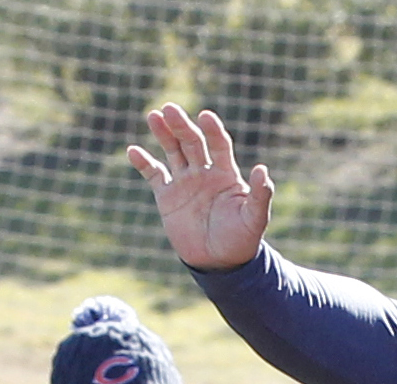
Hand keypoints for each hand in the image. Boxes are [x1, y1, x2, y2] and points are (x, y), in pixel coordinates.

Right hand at [129, 105, 276, 272]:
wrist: (219, 262)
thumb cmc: (242, 240)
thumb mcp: (255, 219)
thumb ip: (260, 195)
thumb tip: (263, 170)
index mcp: (226, 173)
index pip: (219, 145)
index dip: (213, 130)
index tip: (205, 116)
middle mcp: (204, 172)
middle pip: (192, 142)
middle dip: (181, 126)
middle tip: (169, 109)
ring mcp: (185, 182)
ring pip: (172, 151)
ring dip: (163, 133)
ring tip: (154, 116)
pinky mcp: (167, 196)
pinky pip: (154, 174)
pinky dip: (143, 162)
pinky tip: (133, 151)